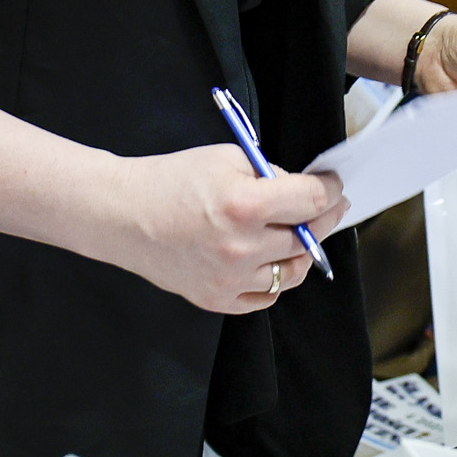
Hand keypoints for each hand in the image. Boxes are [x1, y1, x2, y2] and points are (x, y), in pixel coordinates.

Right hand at [92, 144, 345, 314]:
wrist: (122, 214)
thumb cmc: (172, 179)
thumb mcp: (228, 157)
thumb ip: (270, 174)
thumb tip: (303, 189)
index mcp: (244, 205)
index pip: (312, 200)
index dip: (332, 189)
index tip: (335, 184)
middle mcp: (241, 247)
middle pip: (308, 237)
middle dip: (326, 216)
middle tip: (331, 206)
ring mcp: (228, 279)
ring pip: (292, 272)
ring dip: (304, 251)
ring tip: (302, 233)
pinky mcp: (216, 299)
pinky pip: (265, 297)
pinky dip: (276, 278)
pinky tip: (273, 259)